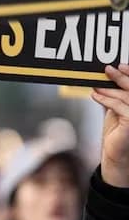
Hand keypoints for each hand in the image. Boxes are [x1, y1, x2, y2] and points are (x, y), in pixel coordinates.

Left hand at [91, 65, 128, 186]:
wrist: (116, 154)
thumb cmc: (117, 132)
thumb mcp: (116, 110)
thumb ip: (116, 96)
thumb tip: (105, 79)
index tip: (121, 65)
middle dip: (122, 77)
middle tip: (108, 69)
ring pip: (126, 96)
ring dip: (109, 89)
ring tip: (96, 85)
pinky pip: (119, 107)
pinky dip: (106, 99)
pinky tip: (95, 95)